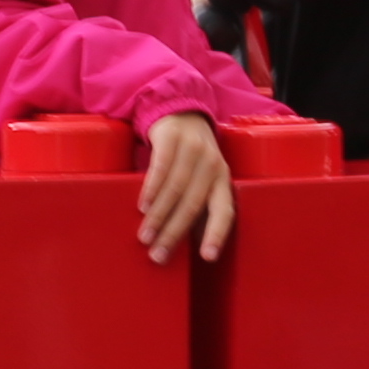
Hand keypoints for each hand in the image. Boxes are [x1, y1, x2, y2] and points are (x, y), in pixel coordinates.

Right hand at [137, 111, 237, 266]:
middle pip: (194, 204)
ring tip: (145, 236)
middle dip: (174, 233)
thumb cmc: (188, 156)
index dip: (217, 234)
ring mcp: (193, 149)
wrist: (179, 111)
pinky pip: (161, 167)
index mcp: (222, 179)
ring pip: (176, 189)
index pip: (225, 210)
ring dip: (159, 216)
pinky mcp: (172, 137)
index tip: (207, 257)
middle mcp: (212, 164)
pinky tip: (143, 206)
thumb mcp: (201, 176)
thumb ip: (194, 201)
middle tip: (158, 255)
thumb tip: (176, 240)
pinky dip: (152, 190)